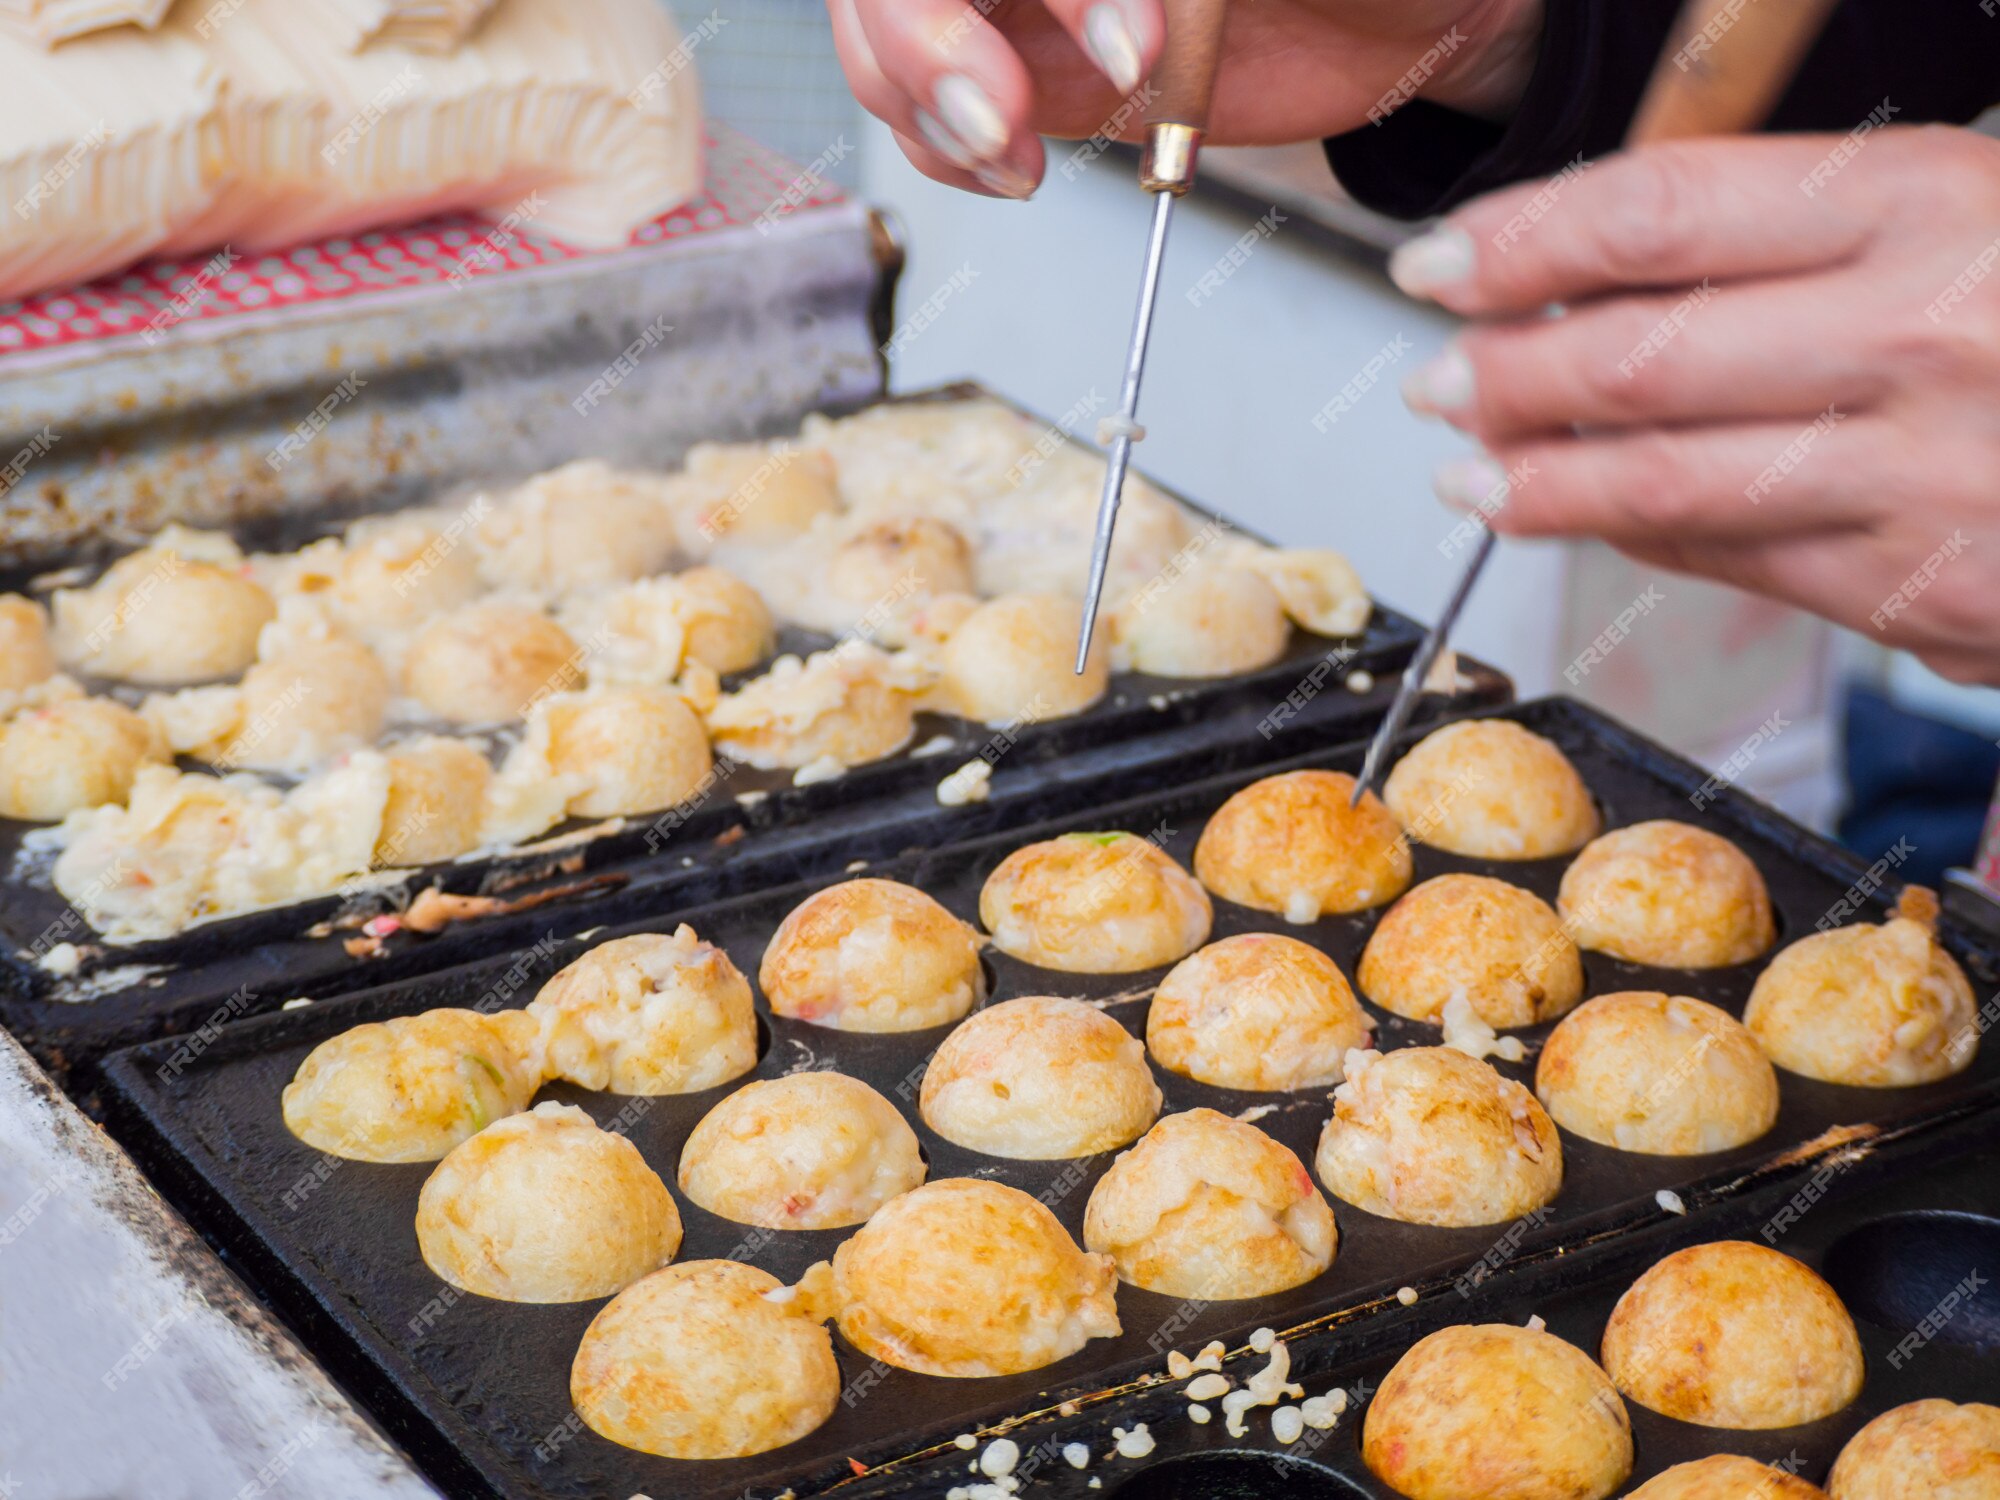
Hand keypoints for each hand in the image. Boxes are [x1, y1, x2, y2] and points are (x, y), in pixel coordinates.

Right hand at [826, 0, 1542, 196]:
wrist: (1405, 13)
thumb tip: (1121, 20)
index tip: (1131, 44)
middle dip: (926, 41)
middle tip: (999, 117)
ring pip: (887, 27)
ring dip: (927, 102)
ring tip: (1011, 157)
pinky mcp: (1032, 64)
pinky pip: (935, 106)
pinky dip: (948, 146)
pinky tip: (1007, 165)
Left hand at [1394, 127, 1999, 684]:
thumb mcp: (1960, 211)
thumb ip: (1796, 234)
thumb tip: (1601, 269)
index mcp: (1928, 202)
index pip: (1659, 215)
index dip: (1522, 240)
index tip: (1441, 261)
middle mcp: (1920, 332)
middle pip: (1636, 359)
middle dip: (1503, 376)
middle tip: (1435, 383)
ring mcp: (1919, 472)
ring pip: (1664, 482)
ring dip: (1540, 483)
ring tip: (1471, 474)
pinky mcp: (1919, 586)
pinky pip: (1732, 560)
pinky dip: (1640, 537)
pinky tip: (1589, 519)